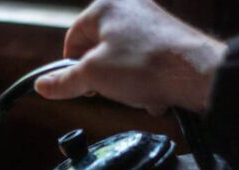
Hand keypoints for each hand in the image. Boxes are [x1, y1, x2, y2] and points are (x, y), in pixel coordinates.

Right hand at [34, 0, 226, 113]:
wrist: (197, 74)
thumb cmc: (144, 65)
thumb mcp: (93, 76)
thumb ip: (64, 81)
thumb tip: (42, 86)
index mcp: (105, 6)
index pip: (73, 39)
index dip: (72, 67)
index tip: (79, 87)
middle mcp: (128, 6)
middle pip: (98, 50)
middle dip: (103, 77)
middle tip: (111, 90)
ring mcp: (150, 21)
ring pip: (122, 60)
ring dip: (125, 83)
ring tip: (137, 91)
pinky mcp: (167, 38)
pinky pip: (144, 63)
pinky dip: (145, 80)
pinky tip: (153, 92)